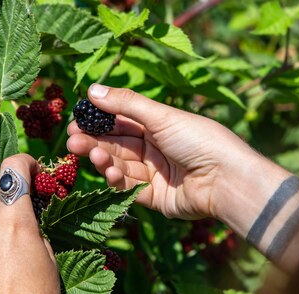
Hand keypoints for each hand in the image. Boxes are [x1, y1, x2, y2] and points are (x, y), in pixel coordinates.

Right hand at [67, 84, 259, 219]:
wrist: (226, 179)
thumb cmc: (199, 140)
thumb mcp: (161, 116)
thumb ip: (125, 104)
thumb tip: (91, 90)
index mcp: (159, 125)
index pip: (121, 122)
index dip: (98, 121)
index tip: (75, 120)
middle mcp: (155, 149)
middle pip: (117, 145)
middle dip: (94, 141)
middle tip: (72, 140)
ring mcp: (155, 174)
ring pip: (120, 166)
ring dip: (103, 159)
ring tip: (90, 153)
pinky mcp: (155, 198)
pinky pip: (129, 188)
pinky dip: (117, 179)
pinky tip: (109, 170)